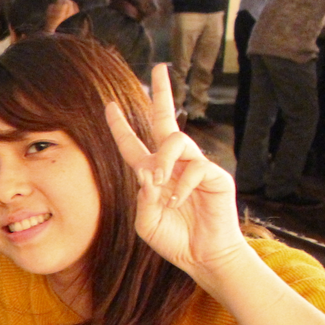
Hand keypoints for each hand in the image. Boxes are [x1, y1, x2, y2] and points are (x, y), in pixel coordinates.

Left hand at [105, 64, 245, 282]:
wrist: (202, 257)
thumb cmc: (173, 239)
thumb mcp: (144, 220)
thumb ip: (142, 197)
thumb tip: (149, 172)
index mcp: (152, 173)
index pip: (133, 144)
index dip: (120, 125)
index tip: (109, 105)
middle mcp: (173, 164)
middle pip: (165, 120)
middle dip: (161, 93)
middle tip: (158, 67)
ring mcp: (195, 167)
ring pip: (176, 141)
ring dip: (163, 160)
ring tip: (160, 183)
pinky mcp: (215, 175)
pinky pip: (196, 167)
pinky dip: (182, 185)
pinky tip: (179, 202)